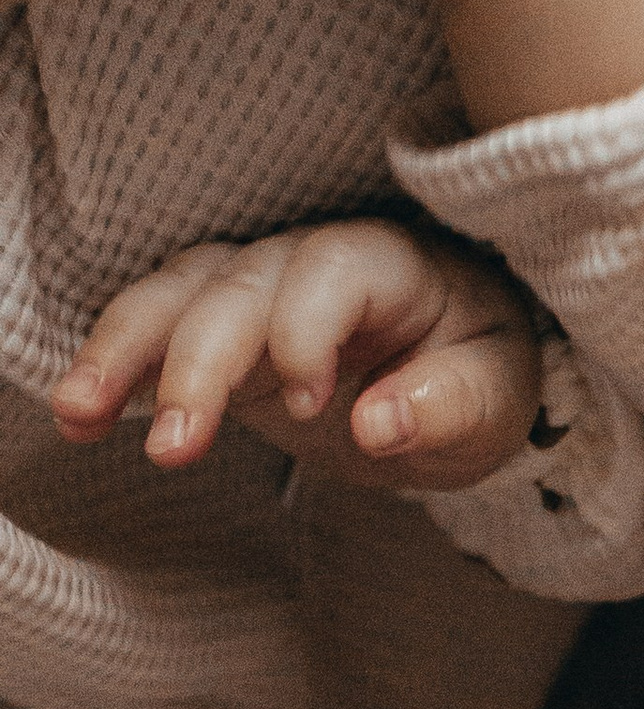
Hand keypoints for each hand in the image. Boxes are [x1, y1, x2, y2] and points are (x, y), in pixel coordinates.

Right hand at [51, 217, 541, 489]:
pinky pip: (155, 328)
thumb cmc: (478, 372)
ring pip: (180, 293)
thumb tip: (382, 424)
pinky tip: (79, 415)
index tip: (312, 407)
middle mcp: (314, 259)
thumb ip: (453, 404)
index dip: (309, 331)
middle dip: (200, 359)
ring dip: (124, 348)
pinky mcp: (221, 328)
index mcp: (394, 263)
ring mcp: (258, 288)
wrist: (451, 374)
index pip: (333, 271)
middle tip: (175, 449)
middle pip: (241, 284)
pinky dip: (113, 366)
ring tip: (79, 412)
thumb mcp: (499, 396)